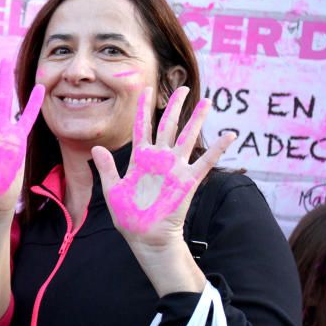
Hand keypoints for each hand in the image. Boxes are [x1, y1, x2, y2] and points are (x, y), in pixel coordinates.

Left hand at [92, 87, 235, 251]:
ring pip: (187, 137)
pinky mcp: (187, 181)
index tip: (146, 89)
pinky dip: (218, 149)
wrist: (146, 238)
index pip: (142, 127)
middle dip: (174, 106)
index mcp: (139, 159)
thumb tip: (96, 148)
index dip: (144, 109)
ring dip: (197, 120)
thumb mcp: (113, 190)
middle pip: (168, 125)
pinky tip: (229, 135)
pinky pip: (205, 163)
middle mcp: (159, 159)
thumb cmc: (128, 217)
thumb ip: (107, 168)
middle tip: (182, 87)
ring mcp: (174, 168)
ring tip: (207, 101)